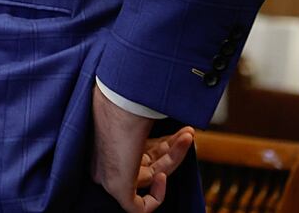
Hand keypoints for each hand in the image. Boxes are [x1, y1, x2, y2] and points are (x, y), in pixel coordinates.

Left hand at [90, 85, 183, 212]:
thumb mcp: (143, 103)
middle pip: (151, 162)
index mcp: (112, 139)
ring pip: (152, 177)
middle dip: (174, 147)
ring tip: (188, 135)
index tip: (180, 131)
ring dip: (175, 158)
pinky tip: (163, 175)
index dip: (166, 144)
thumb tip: (175, 97)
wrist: (120, 101)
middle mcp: (110, 158)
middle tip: (189, 132)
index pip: (143, 150)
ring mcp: (111, 175)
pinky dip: (158, 195)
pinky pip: (140, 207)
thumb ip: (154, 110)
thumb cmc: (127, 96)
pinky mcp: (116, 189)